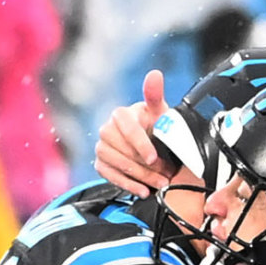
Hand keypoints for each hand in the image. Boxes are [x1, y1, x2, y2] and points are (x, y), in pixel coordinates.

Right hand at [93, 70, 175, 197]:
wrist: (151, 144)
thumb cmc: (155, 126)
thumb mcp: (160, 112)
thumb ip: (155, 95)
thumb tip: (155, 75)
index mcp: (121, 115)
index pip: (127, 128)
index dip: (141, 144)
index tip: (154, 158)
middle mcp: (107, 129)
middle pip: (121, 150)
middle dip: (145, 166)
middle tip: (165, 176)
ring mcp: (102, 147)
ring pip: (115, 163)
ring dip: (139, 177)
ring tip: (158, 184)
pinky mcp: (100, 163)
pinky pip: (109, 175)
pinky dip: (127, 184)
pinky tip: (142, 190)